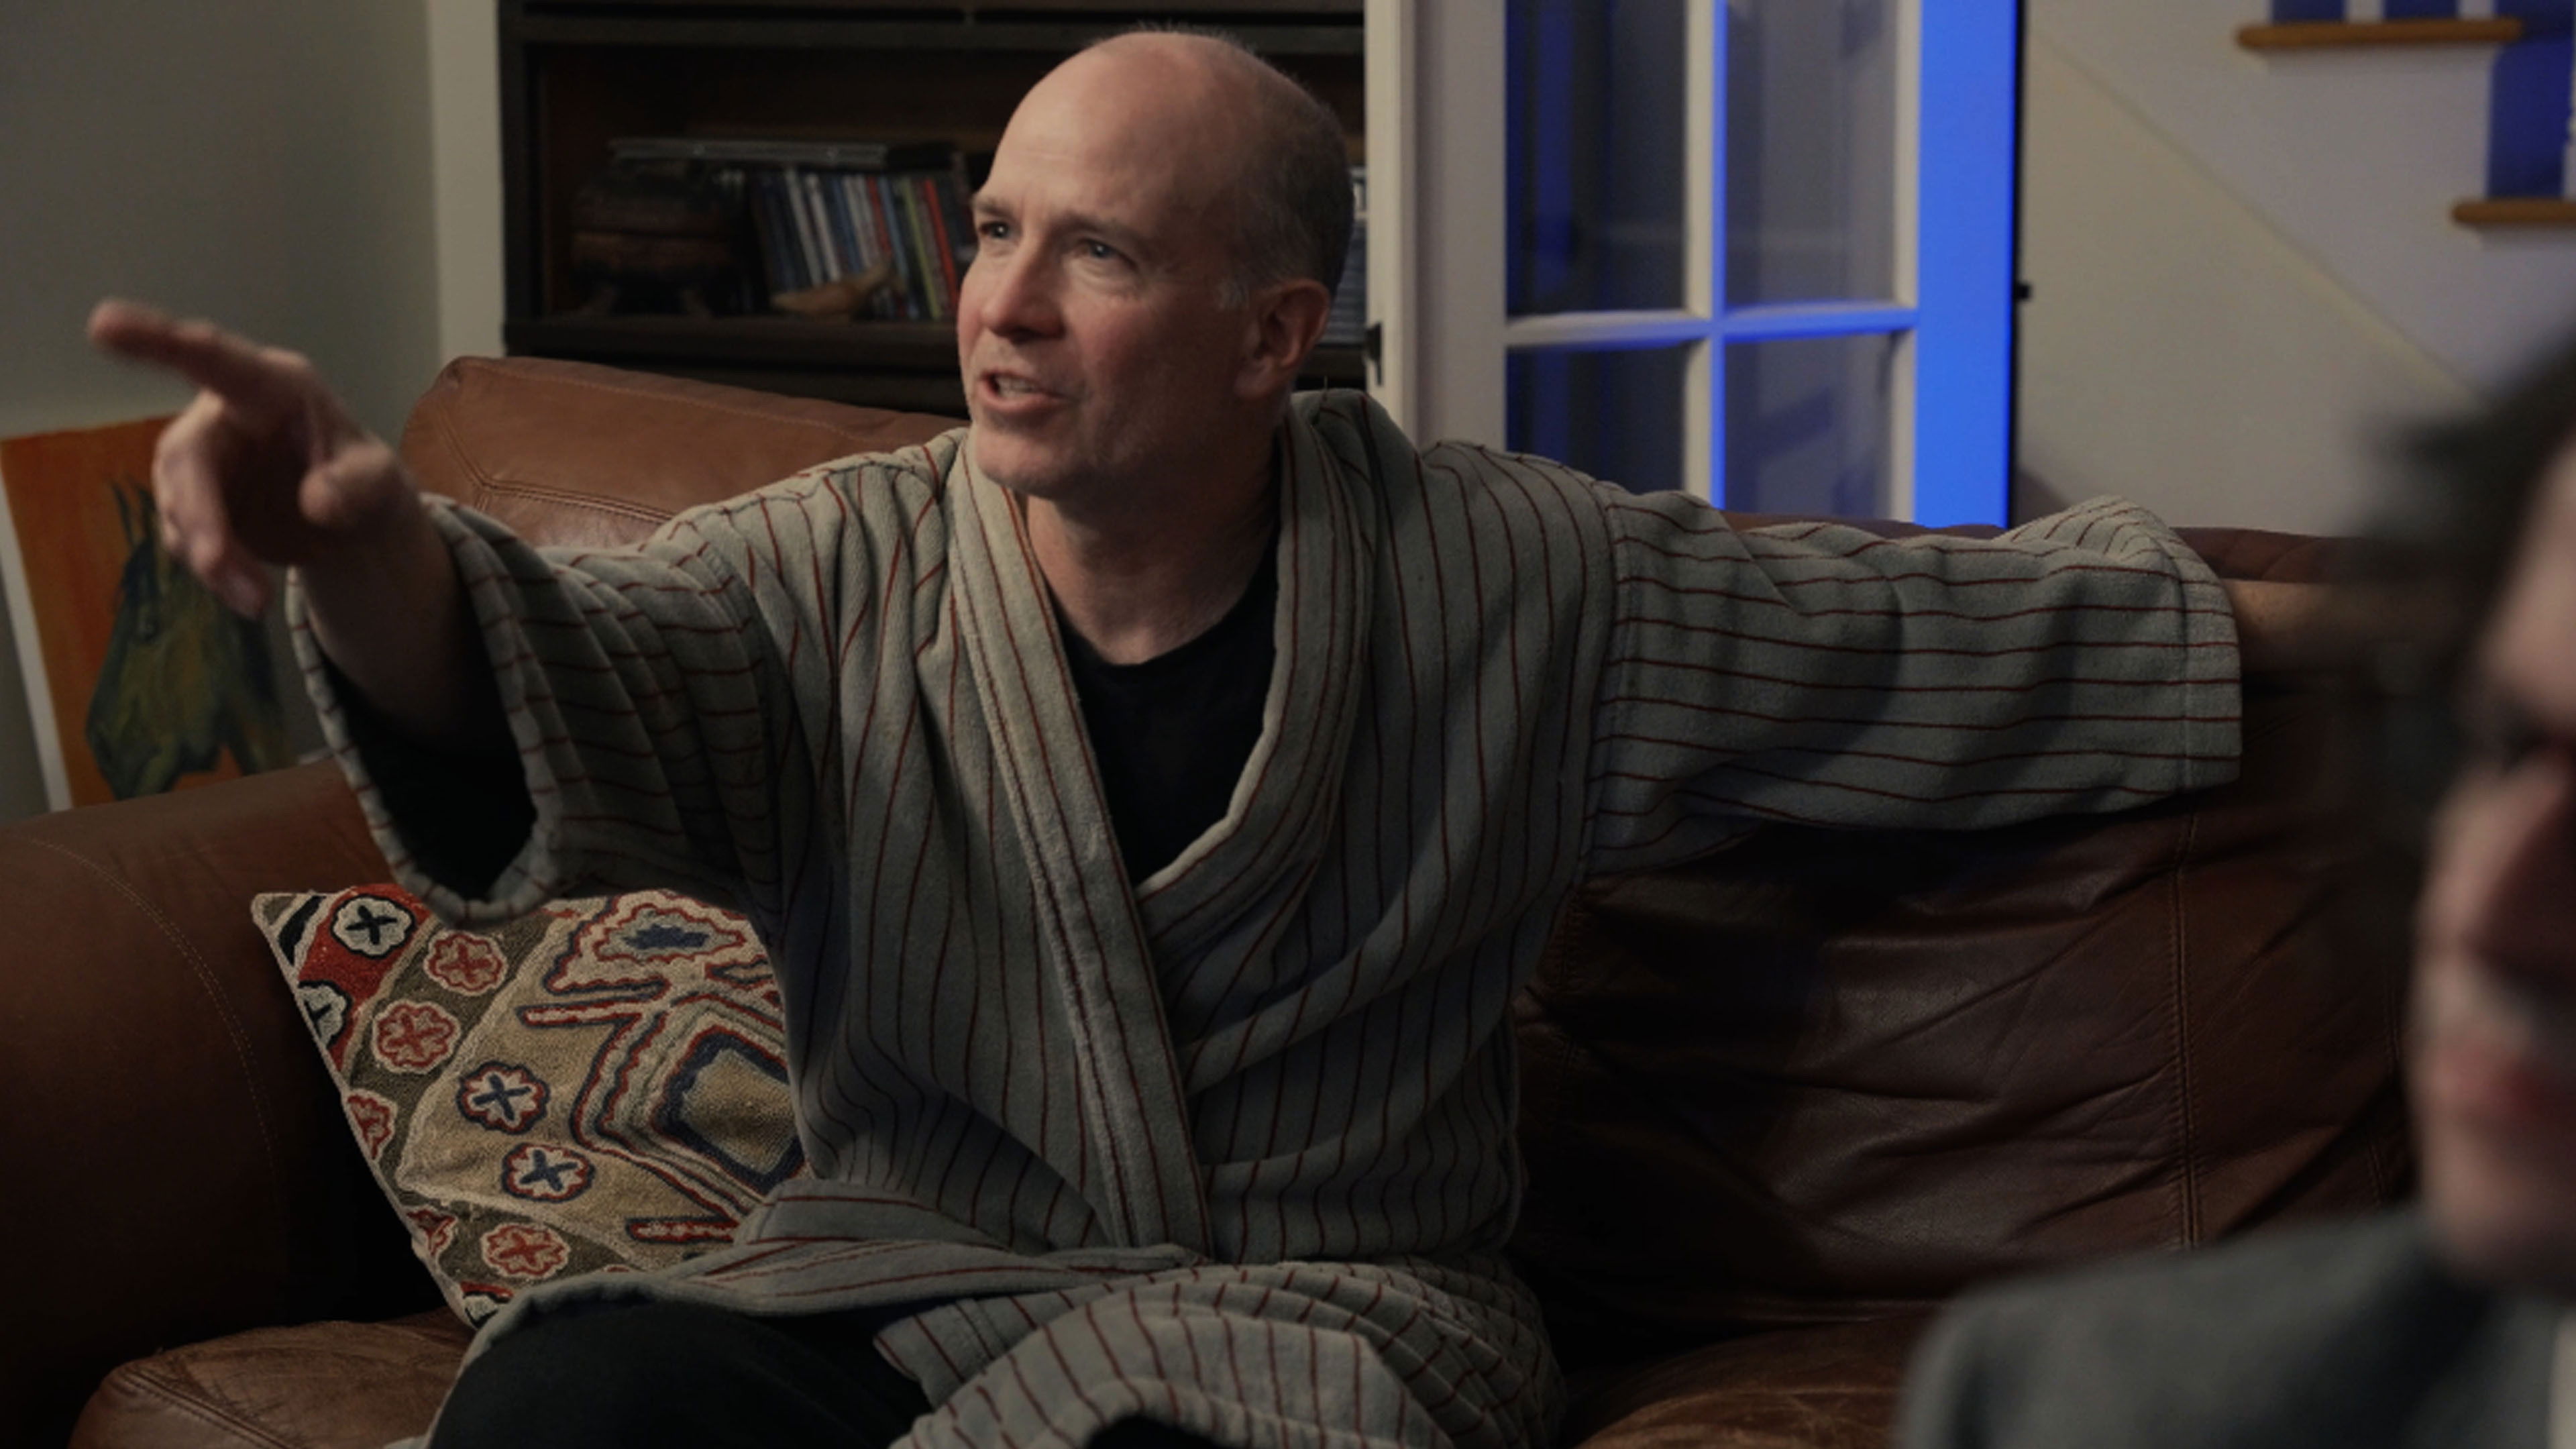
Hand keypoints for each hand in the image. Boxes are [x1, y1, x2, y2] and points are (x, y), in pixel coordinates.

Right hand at [86, 299, 417, 616]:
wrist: (351, 520)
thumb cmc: (364, 476)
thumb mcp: (382, 482)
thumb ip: (358, 487)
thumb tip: (318, 503)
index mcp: (271, 386)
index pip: (212, 357)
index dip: (157, 339)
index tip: (103, 322)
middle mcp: (223, 412)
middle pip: (186, 456)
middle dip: (200, 516)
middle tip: (218, 565)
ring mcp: (201, 456)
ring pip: (179, 503)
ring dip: (209, 554)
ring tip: (256, 599)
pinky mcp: (192, 499)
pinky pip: (183, 535)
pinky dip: (210, 568)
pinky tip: (245, 590)